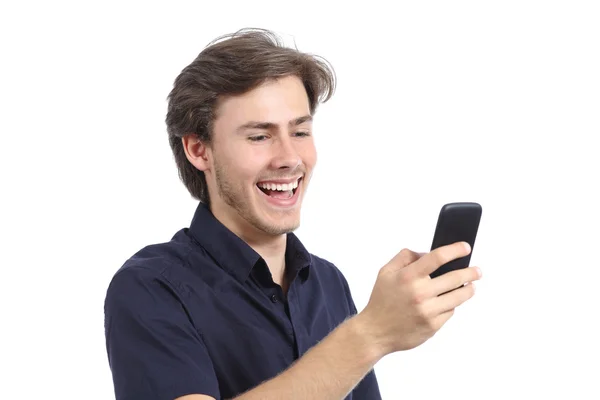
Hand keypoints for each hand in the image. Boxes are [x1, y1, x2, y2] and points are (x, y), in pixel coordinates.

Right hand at [358, 241, 480, 355]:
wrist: (375, 331)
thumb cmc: (381, 301)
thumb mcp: (385, 272)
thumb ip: (405, 257)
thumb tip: (426, 253)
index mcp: (408, 276)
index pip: (437, 258)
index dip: (455, 250)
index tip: (465, 247)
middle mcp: (420, 293)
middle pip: (455, 278)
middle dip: (471, 272)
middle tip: (477, 270)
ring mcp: (428, 311)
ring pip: (458, 296)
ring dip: (468, 289)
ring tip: (471, 286)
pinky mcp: (433, 326)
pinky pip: (450, 312)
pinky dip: (451, 305)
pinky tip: (448, 302)